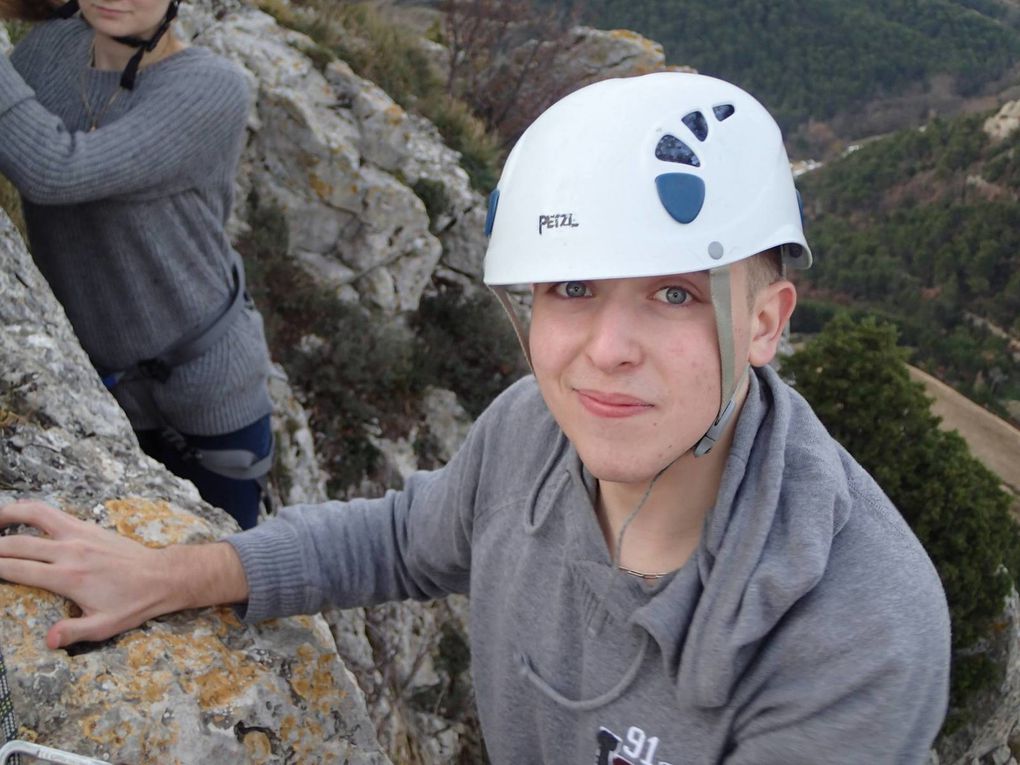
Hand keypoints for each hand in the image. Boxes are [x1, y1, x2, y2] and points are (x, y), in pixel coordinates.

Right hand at [0, 499, 186, 648]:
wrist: (162, 576)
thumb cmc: (134, 603)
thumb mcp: (105, 626)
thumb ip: (74, 632)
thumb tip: (49, 641)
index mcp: (68, 577)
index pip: (16, 569)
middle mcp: (70, 551)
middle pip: (17, 543)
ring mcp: (79, 534)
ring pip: (35, 514)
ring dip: (7, 514)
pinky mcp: (88, 526)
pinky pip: (53, 513)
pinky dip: (30, 511)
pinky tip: (19, 519)